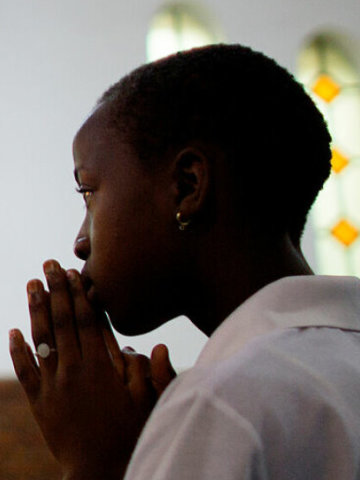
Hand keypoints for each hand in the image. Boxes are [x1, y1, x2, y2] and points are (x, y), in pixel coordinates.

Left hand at [9, 260, 175, 479]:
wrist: (97, 470)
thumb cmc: (127, 434)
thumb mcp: (146, 402)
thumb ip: (149, 372)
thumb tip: (152, 344)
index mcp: (99, 367)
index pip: (86, 321)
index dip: (79, 295)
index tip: (73, 273)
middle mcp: (73, 370)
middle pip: (62, 321)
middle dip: (56, 290)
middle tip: (48, 265)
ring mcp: (53, 385)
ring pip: (41, 339)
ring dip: (35, 310)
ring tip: (31, 284)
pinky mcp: (40, 402)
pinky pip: (25, 371)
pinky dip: (18, 350)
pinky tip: (13, 331)